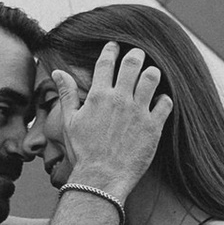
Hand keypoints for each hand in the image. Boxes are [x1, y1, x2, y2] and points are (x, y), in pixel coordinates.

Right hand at [55, 42, 169, 211]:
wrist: (101, 178)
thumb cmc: (83, 152)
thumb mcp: (69, 121)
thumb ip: (67, 94)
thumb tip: (57, 72)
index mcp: (98, 96)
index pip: (106, 63)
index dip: (111, 50)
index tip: (115, 45)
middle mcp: (120, 99)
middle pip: (132, 64)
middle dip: (136, 55)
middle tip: (138, 54)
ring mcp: (138, 112)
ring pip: (152, 78)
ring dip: (152, 73)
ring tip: (151, 74)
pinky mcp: (153, 126)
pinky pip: (166, 103)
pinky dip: (164, 98)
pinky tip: (160, 100)